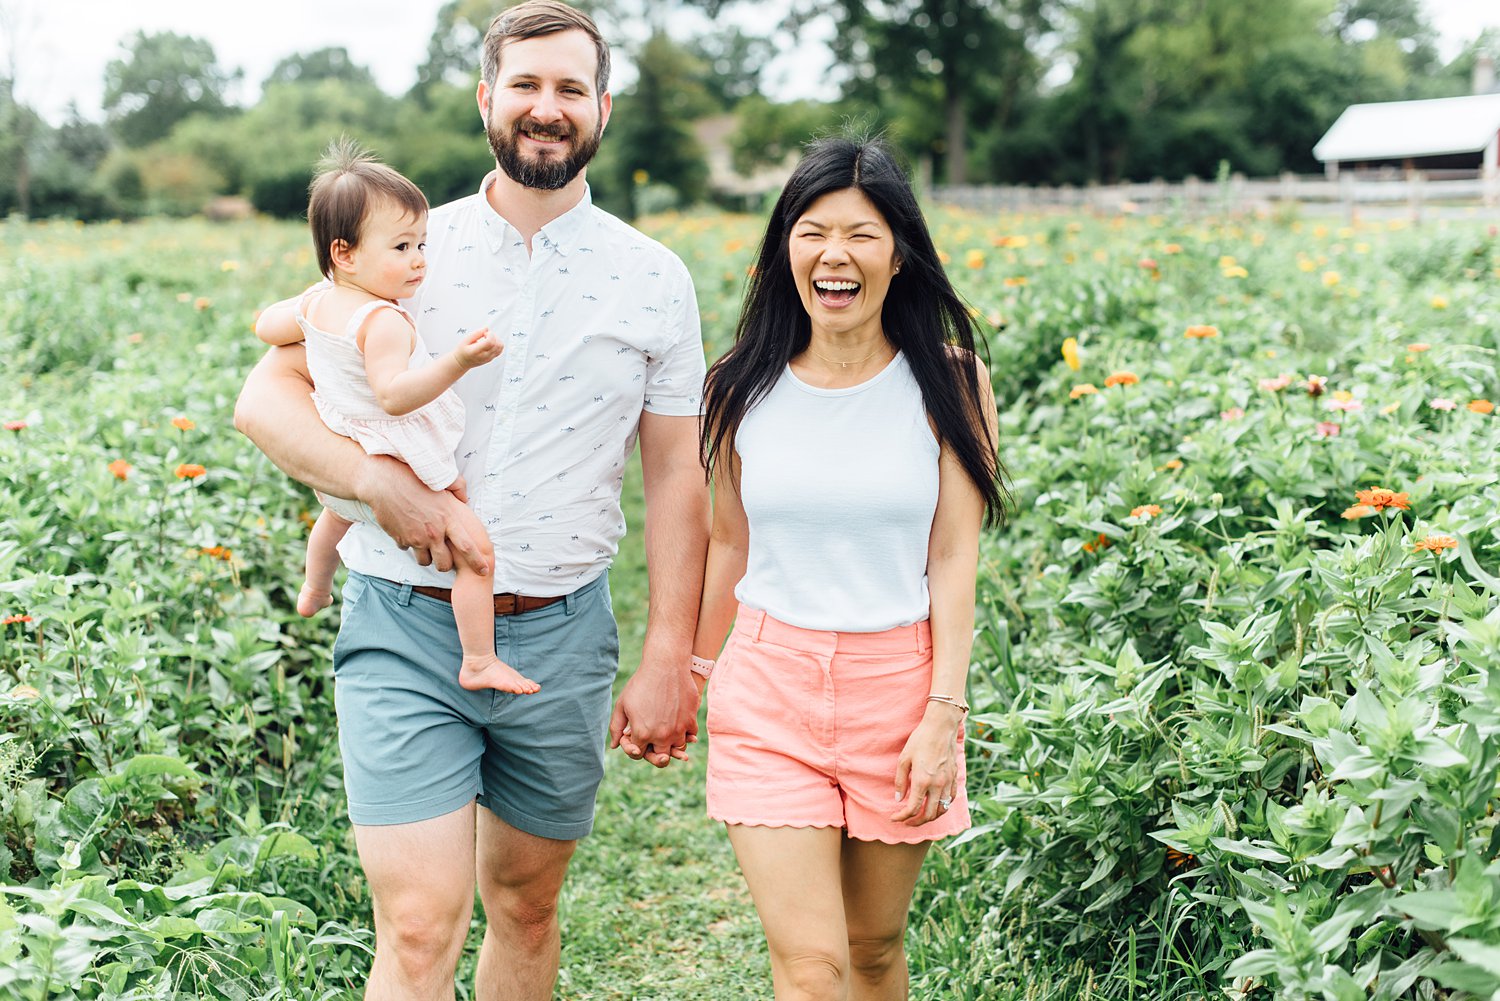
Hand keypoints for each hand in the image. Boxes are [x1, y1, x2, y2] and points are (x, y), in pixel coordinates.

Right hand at [356, 456, 490, 574]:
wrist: (384, 482)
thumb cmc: (414, 478)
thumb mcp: (442, 481)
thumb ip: (459, 488)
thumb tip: (466, 498)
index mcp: (447, 519)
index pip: (467, 546)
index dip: (476, 561)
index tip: (484, 570)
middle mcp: (433, 533)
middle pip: (445, 564)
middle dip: (446, 564)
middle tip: (444, 558)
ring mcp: (415, 539)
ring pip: (425, 561)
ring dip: (427, 556)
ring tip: (425, 544)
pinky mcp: (399, 540)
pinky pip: (407, 550)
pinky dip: (408, 544)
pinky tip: (407, 531)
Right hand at [455, 328, 503, 369]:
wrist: (462, 362)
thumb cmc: (462, 351)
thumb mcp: (465, 340)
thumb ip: (476, 333)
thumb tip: (486, 328)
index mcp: (476, 351)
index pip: (490, 342)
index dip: (489, 334)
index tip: (485, 333)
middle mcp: (484, 356)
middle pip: (496, 344)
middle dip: (493, 335)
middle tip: (486, 335)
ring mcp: (489, 358)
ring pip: (500, 347)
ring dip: (496, 339)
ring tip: (488, 338)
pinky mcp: (491, 358)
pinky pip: (500, 350)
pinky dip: (498, 344)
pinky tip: (491, 342)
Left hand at [609, 657, 700, 767]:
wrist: (666, 666)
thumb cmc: (641, 683)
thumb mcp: (622, 704)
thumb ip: (616, 727)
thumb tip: (614, 746)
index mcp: (642, 734)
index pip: (638, 753)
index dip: (633, 746)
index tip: (634, 734)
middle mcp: (661, 736)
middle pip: (660, 758)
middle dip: (654, 752)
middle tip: (653, 741)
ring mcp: (678, 730)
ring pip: (677, 748)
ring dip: (671, 743)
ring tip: (665, 731)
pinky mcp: (691, 721)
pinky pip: (690, 736)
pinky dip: (685, 733)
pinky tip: (677, 724)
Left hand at [890, 709, 961, 825]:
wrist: (941, 727)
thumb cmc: (920, 740)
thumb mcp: (904, 759)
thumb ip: (901, 781)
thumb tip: (899, 799)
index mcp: (922, 781)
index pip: (912, 808)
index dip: (902, 817)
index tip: (894, 818)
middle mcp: (937, 785)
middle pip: (928, 815)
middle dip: (916, 822)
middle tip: (906, 822)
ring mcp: (948, 782)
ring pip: (942, 810)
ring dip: (930, 817)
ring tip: (920, 817)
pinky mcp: (955, 778)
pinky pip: (951, 799)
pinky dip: (943, 807)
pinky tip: (936, 805)